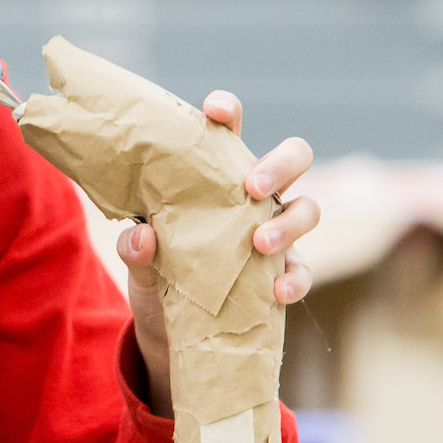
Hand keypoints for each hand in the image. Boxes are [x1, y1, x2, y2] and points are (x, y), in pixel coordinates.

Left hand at [118, 89, 317, 414]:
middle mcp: (253, 196)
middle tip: (252, 186)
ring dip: (289, 223)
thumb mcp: (138, 264)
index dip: (228, 112)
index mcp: (215, 176)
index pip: (228, 131)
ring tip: (260, 243)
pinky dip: (295, 279)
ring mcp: (275, 232)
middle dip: (279, 164)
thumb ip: (135, 249)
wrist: (170, 332)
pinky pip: (302, 270)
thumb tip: (141, 236)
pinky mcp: (283, 273)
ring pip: (307, 208)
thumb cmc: (156, 275)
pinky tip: (277, 291)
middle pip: (293, 157)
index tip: (216, 110)